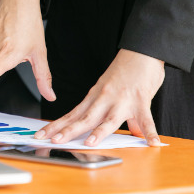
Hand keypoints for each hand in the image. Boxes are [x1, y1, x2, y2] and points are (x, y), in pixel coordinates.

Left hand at [34, 49, 164, 146]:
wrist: (141, 50)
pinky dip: (149, 130)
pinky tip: (151, 142)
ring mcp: (122, 100)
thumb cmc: (126, 69)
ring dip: (99, 132)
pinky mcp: (141, 100)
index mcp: (94, 97)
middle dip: (68, 131)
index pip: (72, 114)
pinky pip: (146, 118)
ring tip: (89, 143)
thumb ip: (110, 113)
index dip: (56, 125)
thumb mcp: (111, 90)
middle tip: (54, 141)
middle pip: (84, 118)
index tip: (42, 134)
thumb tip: (118, 131)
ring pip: (108, 119)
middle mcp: (104, 99)